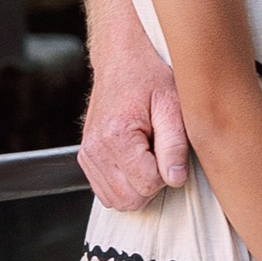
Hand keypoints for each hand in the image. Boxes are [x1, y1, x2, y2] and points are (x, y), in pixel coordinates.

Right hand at [79, 37, 188, 210]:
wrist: (122, 59)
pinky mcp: (86, 158)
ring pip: (117, 201)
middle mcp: (95, 149)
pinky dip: (124, 184)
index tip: (167, 146)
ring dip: (137, 185)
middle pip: (130, 200)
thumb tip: (175, 179)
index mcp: (116, 136)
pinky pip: (106, 192)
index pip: (148, 185)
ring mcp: (87, 155)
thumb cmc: (149, 76)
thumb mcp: (172, 104)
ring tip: (147, 153)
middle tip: (158, 150)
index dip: (167, 172)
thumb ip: (175, 145)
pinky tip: (134, 159)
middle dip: (152, 182)